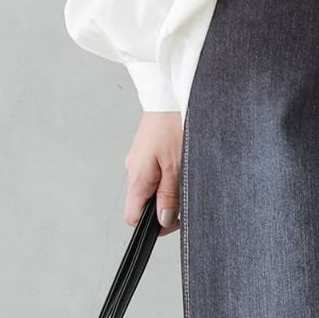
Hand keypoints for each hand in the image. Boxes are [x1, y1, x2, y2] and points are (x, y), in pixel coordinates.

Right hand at [124, 111, 182, 235]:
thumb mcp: (177, 166)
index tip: (174, 220)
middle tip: (186, 197)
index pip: (133, 217)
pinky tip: (180, 163)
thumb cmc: (174, 124)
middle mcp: (133, 170)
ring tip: (184, 175)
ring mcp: (138, 160)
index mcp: (137, 178)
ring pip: (150, 188)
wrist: (170, 92)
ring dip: (168, 190)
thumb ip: (169, 195)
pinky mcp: (146, 151)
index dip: (152, 225)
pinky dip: (167, 175)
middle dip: (164, 207)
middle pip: (143, 204)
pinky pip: (154, 172)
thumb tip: (162, 220)